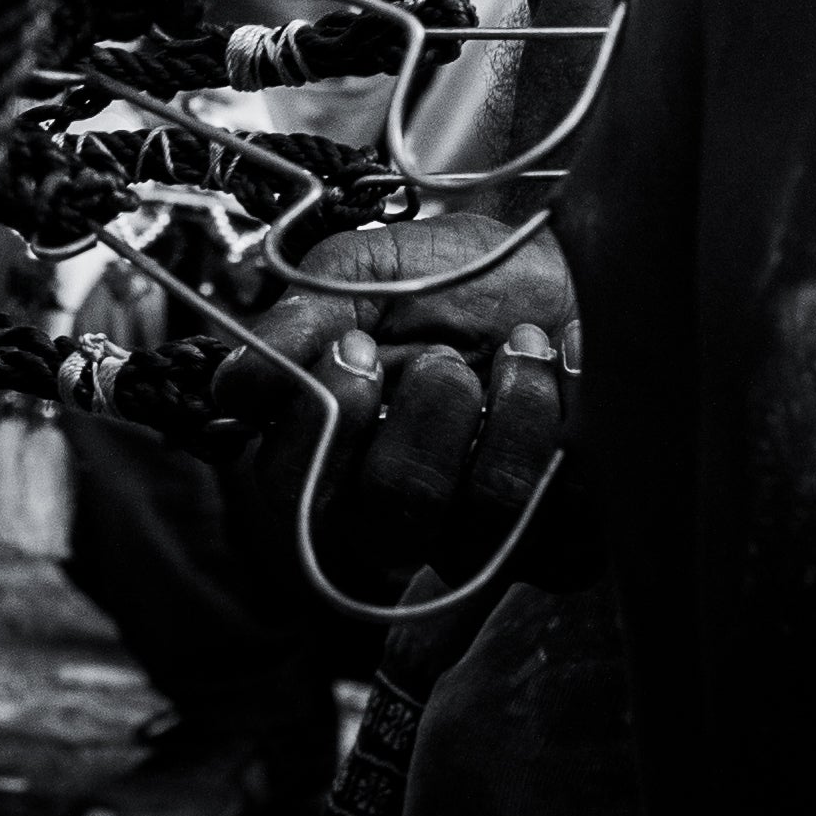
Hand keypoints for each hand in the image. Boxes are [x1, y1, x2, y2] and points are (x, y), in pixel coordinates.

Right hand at [207, 221, 583, 594]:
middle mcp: (396, 510)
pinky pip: (556, 530)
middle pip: (382, 525)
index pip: (288, 490)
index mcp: (335, 447)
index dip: (317, 433)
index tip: (355, 352)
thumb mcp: (374, 270)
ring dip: (507, 420)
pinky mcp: (557, 548)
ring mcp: (477, 536)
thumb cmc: (470, 275)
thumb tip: (232, 385)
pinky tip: (572, 367)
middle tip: (452, 358)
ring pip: (471, 532)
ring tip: (528, 344)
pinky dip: (571, 432)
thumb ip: (304, 320)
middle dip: (424, 428)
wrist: (583, 267)